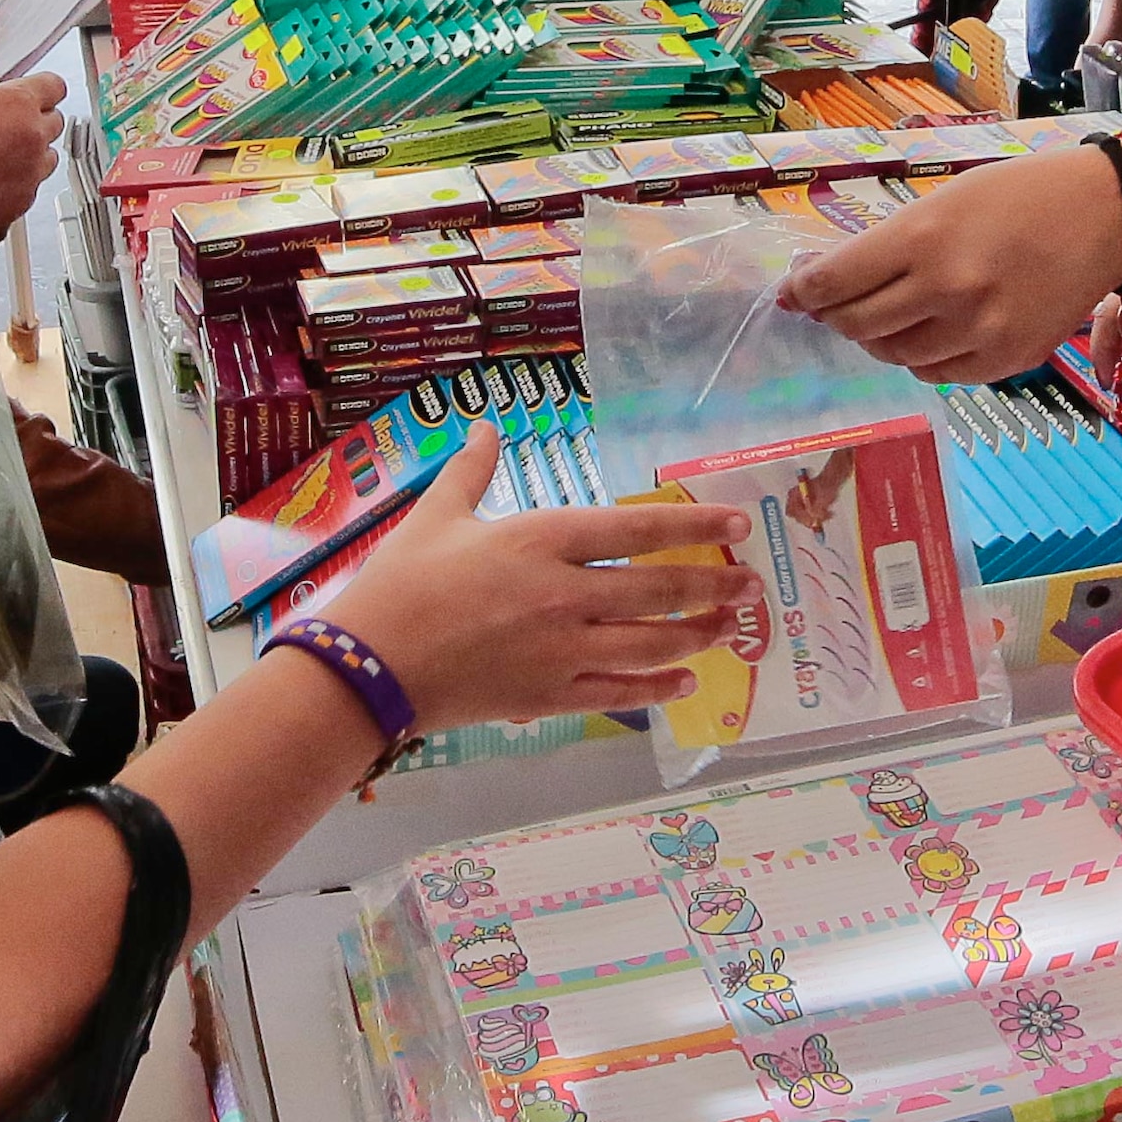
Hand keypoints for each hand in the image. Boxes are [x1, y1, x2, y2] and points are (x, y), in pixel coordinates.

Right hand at [0, 67, 62, 243]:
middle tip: (2, 122)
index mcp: (16, 103)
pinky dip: (18, 180)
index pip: (55, 86)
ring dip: (30, 150)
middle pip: (54, 120)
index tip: (31, 92)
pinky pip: (32, 185)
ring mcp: (28, 173)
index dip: (41, 87)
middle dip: (34, 118)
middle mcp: (30, 138)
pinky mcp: (20, 203)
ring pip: (48, 156)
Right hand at [307, 432, 756, 729]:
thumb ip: (471, 469)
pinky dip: (658, 687)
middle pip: (659, 589)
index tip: (737, 522)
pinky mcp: (551, 696)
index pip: (636, 529)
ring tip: (731, 630)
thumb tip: (485, 424)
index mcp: (541, 541)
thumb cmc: (400, 583)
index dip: (695, 525)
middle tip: (751, 586)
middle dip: (713, 587)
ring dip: (699, 636)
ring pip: (651, 643)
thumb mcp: (435, 515)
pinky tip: (686, 681)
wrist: (371, 665)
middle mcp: (565, 595)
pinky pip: (620, 694)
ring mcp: (563, 651)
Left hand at [780, 150, 1121, 383]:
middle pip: (857, 325)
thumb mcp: (943, 202)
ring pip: (894, 355)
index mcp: (923, 241)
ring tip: (891, 312)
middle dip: (837, 315)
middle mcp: (945, 292)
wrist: (1107, 216)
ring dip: (880, 337)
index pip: (834, 283)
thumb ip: (888, 244)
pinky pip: (938, 373)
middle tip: (835, 303)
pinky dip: (922, 356)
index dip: (804, 291)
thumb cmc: (1020, 195)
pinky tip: (932, 330)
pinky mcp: (1005, 361)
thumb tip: (826, 279)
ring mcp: (977, 334)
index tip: (793, 292)